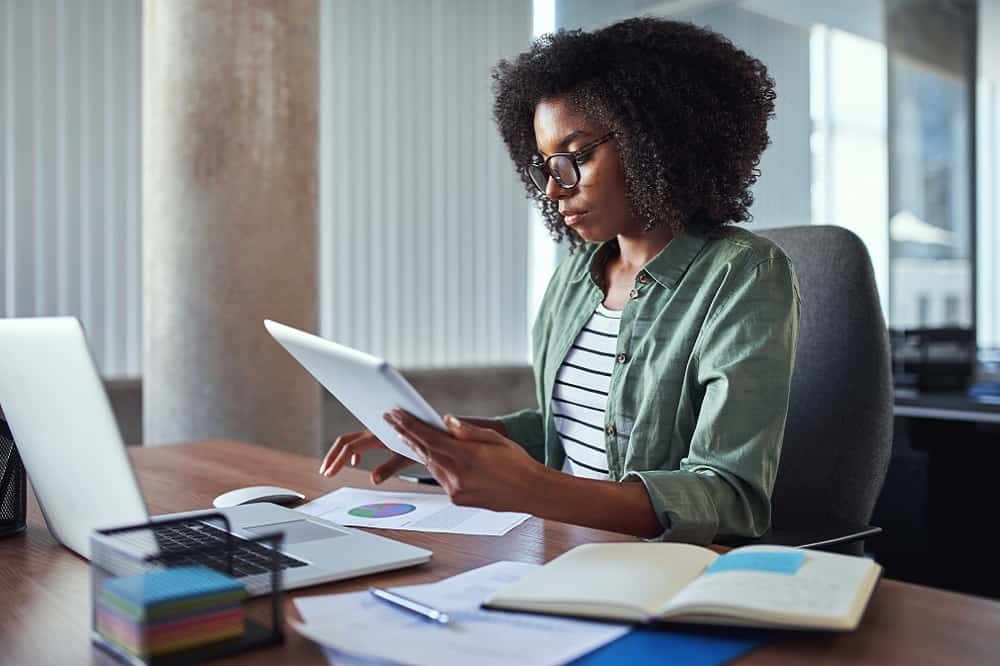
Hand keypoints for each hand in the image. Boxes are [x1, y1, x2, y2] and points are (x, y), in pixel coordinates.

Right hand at [318, 428, 415, 483]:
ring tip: (333, 467)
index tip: (329, 474)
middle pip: (344, 441)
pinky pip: (359, 440)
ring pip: (350, 439)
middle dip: (332, 456)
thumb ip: (389, 468)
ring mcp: (374, 430)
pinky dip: (352, 451)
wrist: (428, 427)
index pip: (350, 448)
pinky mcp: (378, 432)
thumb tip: (373, 480)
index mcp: (376, 436)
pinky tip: (355, 462)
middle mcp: (372, 430)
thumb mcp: (406, 457)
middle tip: (324, 471)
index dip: (337, 461)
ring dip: (339, 453)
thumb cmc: (421, 441)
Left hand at [383, 408, 549, 512]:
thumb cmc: (518, 463)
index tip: (395, 414)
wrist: (531, 492)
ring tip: (405, 434)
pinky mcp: (457, 499)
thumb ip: (466, 430)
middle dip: (405, 434)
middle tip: (391, 420)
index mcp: (467, 456)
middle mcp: (458, 475)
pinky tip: (432, 456)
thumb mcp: (494, 439)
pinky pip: (440, 478)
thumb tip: (445, 420)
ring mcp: (456, 490)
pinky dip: (434, 464)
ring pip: (430, 465)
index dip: (409, 424)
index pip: (429, 437)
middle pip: (424, 450)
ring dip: (419, 449)